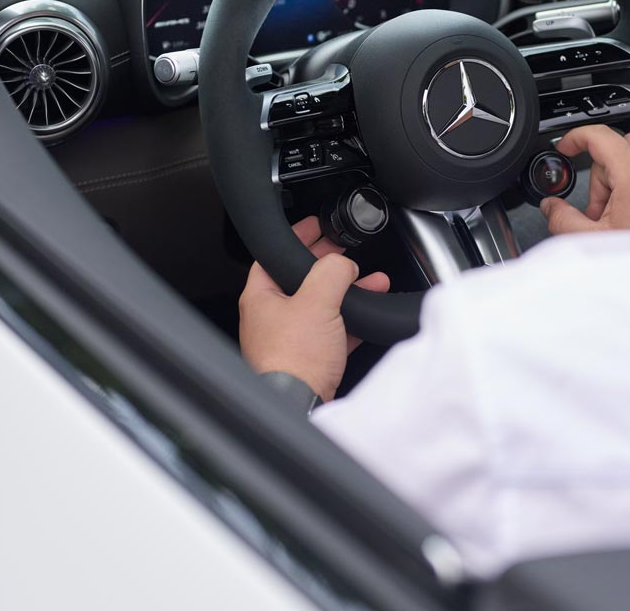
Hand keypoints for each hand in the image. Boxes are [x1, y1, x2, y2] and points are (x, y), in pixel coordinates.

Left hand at [239, 215, 389, 400]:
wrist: (300, 404)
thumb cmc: (294, 358)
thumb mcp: (318, 299)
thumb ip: (333, 271)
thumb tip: (344, 263)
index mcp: (261, 296)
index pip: (276, 254)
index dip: (298, 236)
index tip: (315, 225)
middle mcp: (271, 315)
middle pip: (300, 277)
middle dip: (327, 262)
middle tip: (343, 250)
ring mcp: (289, 336)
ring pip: (320, 302)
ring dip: (345, 289)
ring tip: (368, 279)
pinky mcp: (307, 356)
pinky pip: (332, 327)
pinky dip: (350, 316)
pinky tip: (367, 311)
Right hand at [540, 126, 629, 235]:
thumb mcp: (594, 241)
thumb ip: (564, 219)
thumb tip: (552, 207)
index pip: (599, 136)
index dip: (576, 138)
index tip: (567, 147)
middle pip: (618, 148)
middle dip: (603, 174)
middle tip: (600, 209)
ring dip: (629, 168)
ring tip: (625, 204)